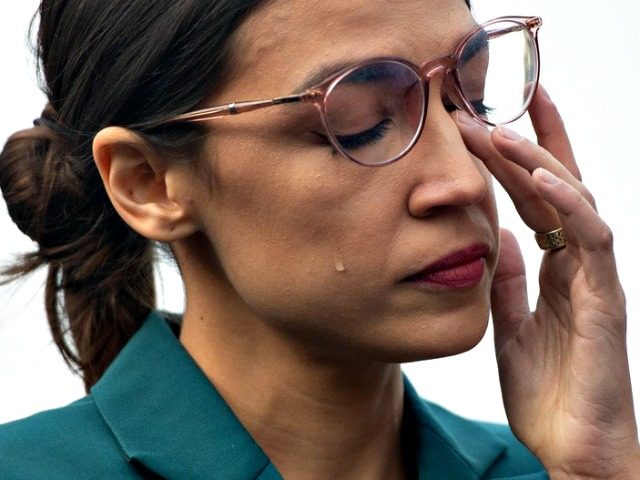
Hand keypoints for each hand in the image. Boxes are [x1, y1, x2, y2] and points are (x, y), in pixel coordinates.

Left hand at [456, 88, 639, 478]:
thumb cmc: (549, 392)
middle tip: (488, 104)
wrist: (573, 449)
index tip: (482, 123)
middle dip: (527, 141)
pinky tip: (542, 180)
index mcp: (556, 268)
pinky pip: (592, 241)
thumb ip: (508, 282)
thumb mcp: (511, 326)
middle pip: (557, 188)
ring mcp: (595, 278)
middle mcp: (578, 264)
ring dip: (539, 163)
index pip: (537, 201)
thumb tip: (498, 237)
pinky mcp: (605, 300)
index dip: (514, 160)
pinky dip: (569, 207)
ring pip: (575, 202)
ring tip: (500, 131)